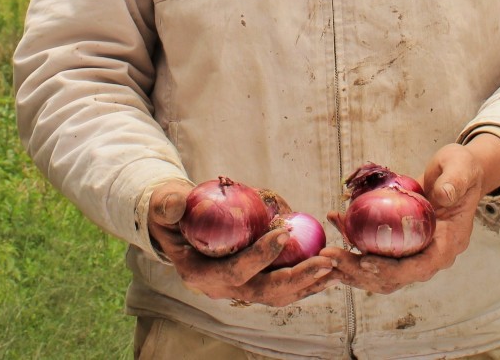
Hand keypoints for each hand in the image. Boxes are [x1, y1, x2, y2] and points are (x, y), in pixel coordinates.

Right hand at [146, 179, 336, 306]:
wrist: (176, 231)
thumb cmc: (171, 215)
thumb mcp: (163, 206)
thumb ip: (167, 205)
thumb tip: (176, 204)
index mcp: (200, 273)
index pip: (235, 270)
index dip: (260, 255)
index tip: (284, 232)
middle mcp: (222, 288)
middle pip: (265, 291)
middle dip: (297, 277)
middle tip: (325, 260)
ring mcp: (239, 289)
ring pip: (279, 295)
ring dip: (309, 283)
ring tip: (336, 267)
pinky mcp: (253, 284)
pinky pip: (283, 288)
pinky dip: (306, 280)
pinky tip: (329, 269)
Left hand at [323, 137, 499, 294]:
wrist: (459, 173)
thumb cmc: (462, 169)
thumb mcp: (463, 169)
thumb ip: (455, 182)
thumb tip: (444, 195)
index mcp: (447, 245)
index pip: (419, 268)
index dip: (392, 270)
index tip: (366, 262)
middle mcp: (430, 255)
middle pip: (393, 276)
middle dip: (360, 272)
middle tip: (331, 258)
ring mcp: (414, 252)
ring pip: (379, 271)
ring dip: (350, 265)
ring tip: (325, 253)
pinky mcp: (400, 243)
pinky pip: (374, 250)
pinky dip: (353, 242)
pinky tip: (336, 221)